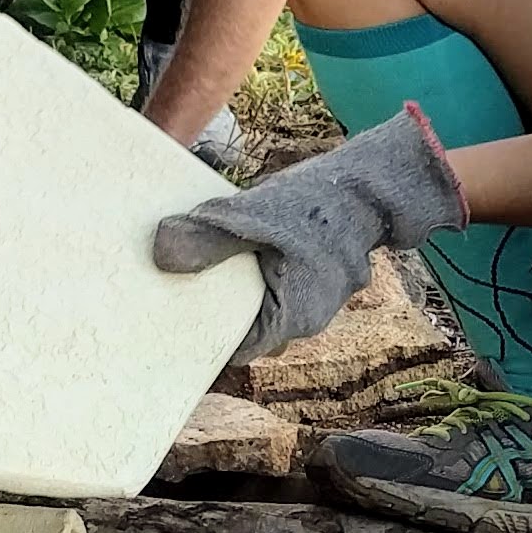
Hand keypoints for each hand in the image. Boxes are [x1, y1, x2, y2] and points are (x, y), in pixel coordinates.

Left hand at [152, 105, 464, 361]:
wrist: (369, 185)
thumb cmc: (316, 204)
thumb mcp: (254, 216)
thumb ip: (209, 238)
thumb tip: (162, 254)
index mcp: (291, 318)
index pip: (235, 348)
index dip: (203, 336)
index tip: (172, 315)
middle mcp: (308, 319)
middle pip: (249, 327)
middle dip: (217, 310)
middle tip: (179, 284)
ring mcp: (318, 299)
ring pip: (265, 303)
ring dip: (240, 287)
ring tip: (207, 262)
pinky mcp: (320, 276)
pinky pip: (282, 284)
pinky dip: (261, 271)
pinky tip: (243, 244)